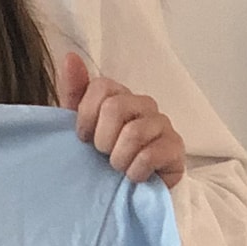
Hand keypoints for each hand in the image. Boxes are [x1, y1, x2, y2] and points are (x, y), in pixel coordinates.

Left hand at [57, 52, 184, 187]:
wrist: (127, 188)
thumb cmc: (103, 152)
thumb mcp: (80, 123)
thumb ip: (74, 91)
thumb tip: (70, 56)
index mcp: (119, 94)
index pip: (100, 86)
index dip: (86, 115)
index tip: (83, 137)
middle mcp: (143, 104)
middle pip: (115, 107)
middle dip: (102, 139)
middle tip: (103, 154)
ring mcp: (162, 124)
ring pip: (133, 133)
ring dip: (117, 158)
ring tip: (117, 167)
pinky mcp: (176, 147)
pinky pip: (149, 155)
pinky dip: (134, 171)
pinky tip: (133, 175)